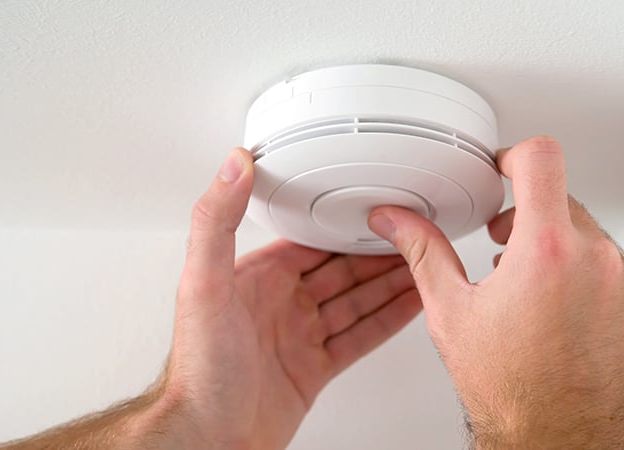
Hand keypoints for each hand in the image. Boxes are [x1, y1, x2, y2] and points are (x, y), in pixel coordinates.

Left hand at [161, 148, 421, 448]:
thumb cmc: (200, 369)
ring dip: (390, 282)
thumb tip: (232, 165)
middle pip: (341, 269)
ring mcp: (299, 337)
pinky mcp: (315, 368)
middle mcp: (281, 304)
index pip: (311, 241)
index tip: (373, 208)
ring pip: (356, 301)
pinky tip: (409, 305)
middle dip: (377, 252)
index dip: (344, 225)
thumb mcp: (203, 283)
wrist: (210, 436)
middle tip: (413, 235)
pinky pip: (360, 336)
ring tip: (423, 264)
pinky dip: (388, 320)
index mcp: (258, 278)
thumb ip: (216, 221)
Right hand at [368, 137, 623, 448]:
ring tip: (531, 291)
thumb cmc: (509, 390)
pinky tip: (561, 315)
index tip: (505, 169)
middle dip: (529, 217)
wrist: (558, 441)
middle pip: (562, 200)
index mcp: (545, 251)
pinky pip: (614, 271)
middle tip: (504, 249)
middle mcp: (596, 261)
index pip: (541, 159)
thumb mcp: (452, 311)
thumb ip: (424, 251)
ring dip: (559, 251)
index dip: (515, 155)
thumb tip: (397, 221)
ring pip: (589, 237)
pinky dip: (587, 279)